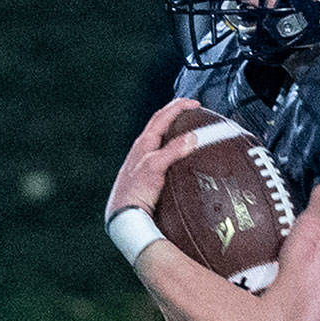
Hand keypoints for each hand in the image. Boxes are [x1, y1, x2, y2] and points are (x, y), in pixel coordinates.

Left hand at [105, 98, 201, 224]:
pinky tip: (180, 155)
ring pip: (161, 137)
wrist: (125, 216)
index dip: (178, 107)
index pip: (162, 117)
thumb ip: (173, 151)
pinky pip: (163, 152)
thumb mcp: (154, 168)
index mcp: (144, 144)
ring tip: (187, 127)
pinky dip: (173, 146)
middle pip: (160, 124)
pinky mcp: (148, 173)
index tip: (194, 104)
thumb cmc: (134, 192)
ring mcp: (145, 161)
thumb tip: (192, 137)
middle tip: (192, 110)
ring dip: (174, 128)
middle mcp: (143, 150)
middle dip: (176, 113)